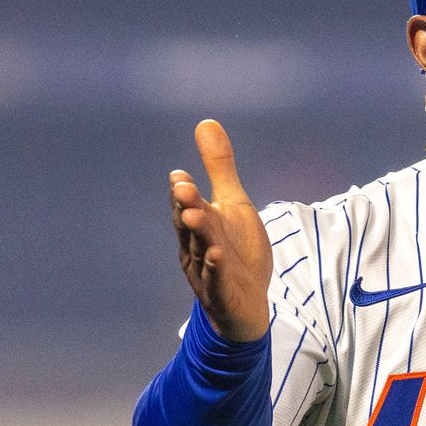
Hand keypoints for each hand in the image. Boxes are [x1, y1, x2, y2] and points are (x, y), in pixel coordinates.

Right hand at [170, 119, 272, 341]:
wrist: (245, 303)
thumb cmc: (236, 250)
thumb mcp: (232, 204)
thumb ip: (219, 168)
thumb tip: (206, 122)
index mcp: (198, 224)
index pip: (188, 205)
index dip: (184, 192)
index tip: (180, 175)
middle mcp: (197, 246)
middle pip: (192, 224)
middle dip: (187, 206)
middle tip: (183, 187)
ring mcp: (207, 271)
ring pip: (202, 250)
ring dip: (199, 234)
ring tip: (195, 215)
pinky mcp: (222, 293)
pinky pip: (217, 280)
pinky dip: (216, 269)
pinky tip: (218, 255)